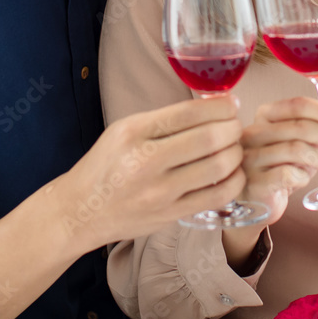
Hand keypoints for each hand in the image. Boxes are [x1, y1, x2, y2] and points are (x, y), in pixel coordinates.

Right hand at [59, 97, 245, 248]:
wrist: (81, 211)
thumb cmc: (106, 164)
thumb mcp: (125, 129)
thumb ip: (165, 119)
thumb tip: (211, 106)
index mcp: (134, 132)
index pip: (189, 113)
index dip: (220, 105)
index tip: (231, 103)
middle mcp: (147, 162)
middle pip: (209, 138)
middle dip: (232, 127)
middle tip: (234, 124)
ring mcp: (160, 192)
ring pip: (218, 168)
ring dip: (236, 153)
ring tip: (234, 147)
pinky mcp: (171, 215)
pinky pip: (217, 197)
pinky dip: (234, 181)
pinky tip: (233, 172)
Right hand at [238, 95, 317, 221]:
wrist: (256, 199)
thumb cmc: (279, 166)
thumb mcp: (301, 140)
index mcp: (266, 114)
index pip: (299, 105)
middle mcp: (255, 132)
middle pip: (302, 126)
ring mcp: (252, 156)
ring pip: (297, 149)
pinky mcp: (255, 181)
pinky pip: (288, 174)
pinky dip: (304, 177)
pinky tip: (304, 180)